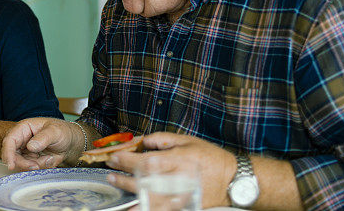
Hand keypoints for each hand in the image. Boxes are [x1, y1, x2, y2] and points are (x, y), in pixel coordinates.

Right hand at [1, 118, 83, 170]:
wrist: (71, 143)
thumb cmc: (63, 132)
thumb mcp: (55, 131)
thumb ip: (43, 138)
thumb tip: (30, 146)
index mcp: (24, 128)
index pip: (10, 140)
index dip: (8, 153)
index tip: (11, 165)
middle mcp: (22, 140)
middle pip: (12, 155)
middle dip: (24, 163)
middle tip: (36, 166)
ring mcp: (25, 151)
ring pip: (21, 164)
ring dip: (35, 165)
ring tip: (50, 158)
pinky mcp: (30, 160)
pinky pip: (30, 168)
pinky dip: (40, 166)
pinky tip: (50, 159)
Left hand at [105, 132, 236, 208]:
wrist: (233, 180)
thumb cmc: (211, 158)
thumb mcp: (188, 140)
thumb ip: (164, 139)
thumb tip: (144, 140)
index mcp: (178, 159)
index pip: (147, 160)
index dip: (128, 160)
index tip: (114, 157)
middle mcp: (178, 178)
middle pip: (146, 179)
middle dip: (125, 175)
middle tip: (110, 171)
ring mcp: (181, 195)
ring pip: (151, 197)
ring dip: (132, 193)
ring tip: (117, 186)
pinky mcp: (185, 206)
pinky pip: (163, 210)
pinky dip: (148, 209)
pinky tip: (136, 208)